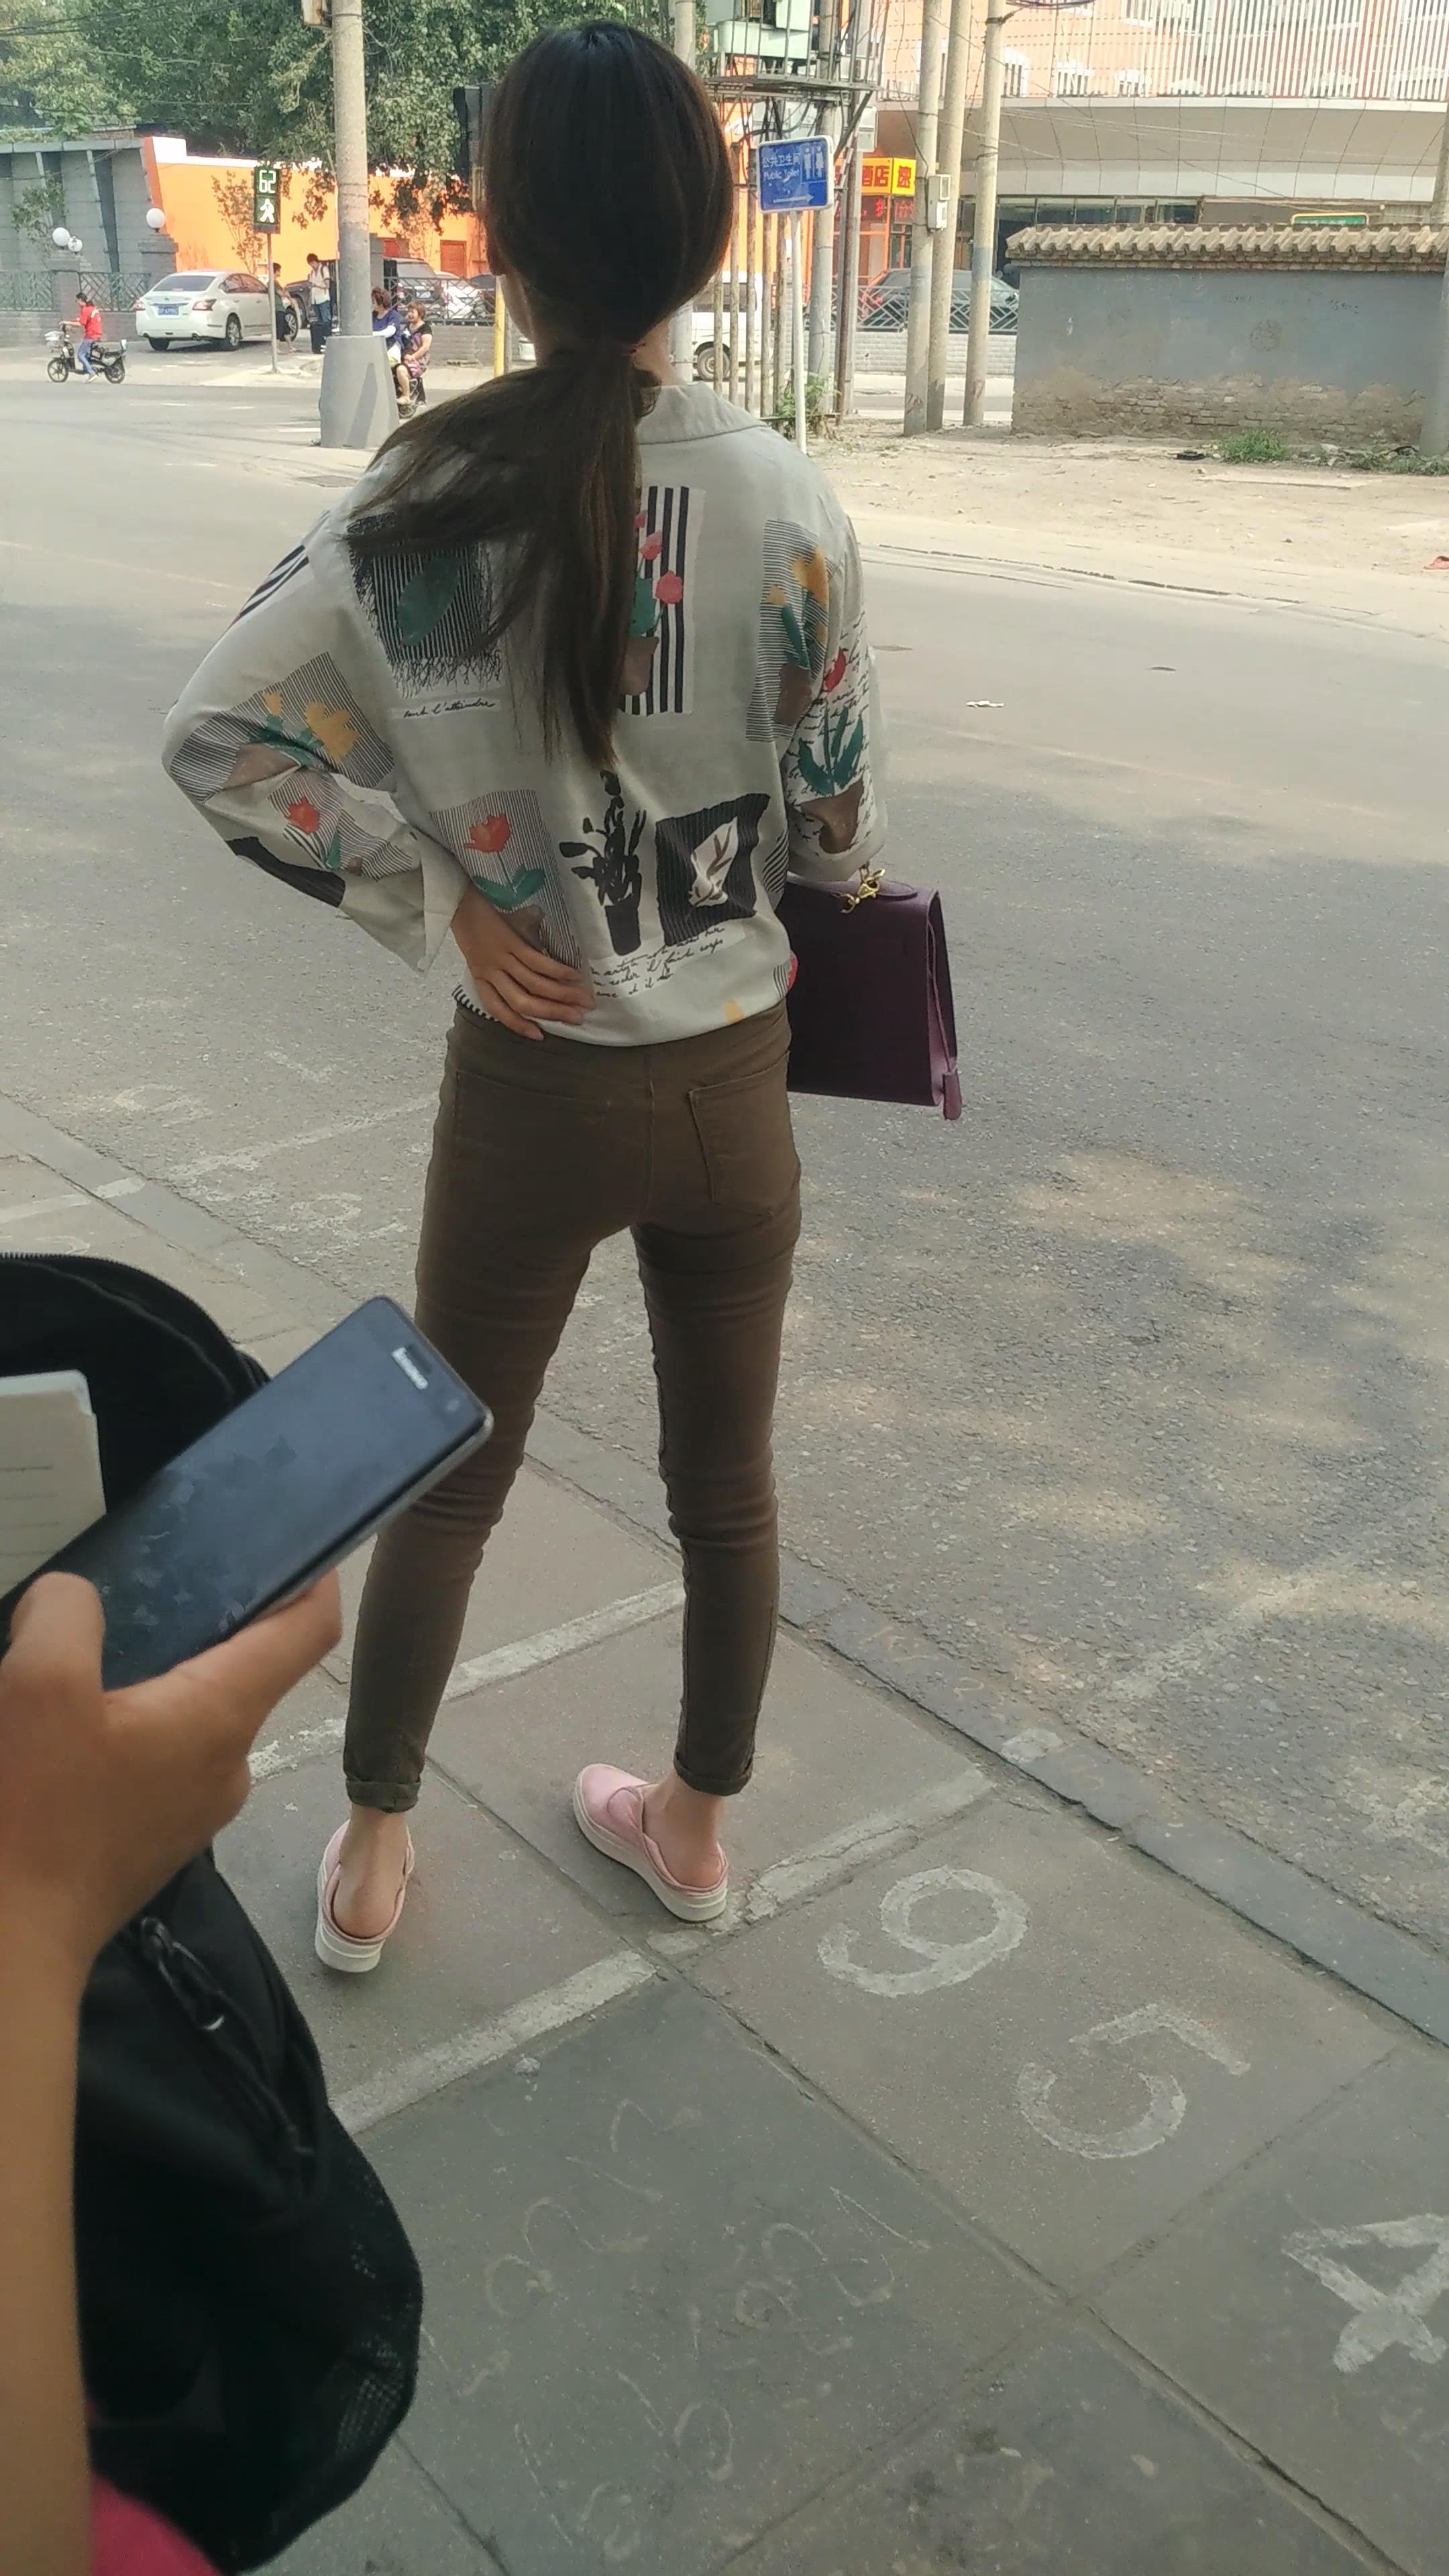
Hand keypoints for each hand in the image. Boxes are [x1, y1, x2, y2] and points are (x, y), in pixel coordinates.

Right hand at [0, 1572, 341, 1983]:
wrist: (7, 1946)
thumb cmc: (31, 1812)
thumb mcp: (36, 1686)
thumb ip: (66, 1615)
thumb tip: (74, 1599)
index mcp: (223, 1715)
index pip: (308, 1629)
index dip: (312, 1574)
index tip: (293, 1538)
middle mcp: (229, 1762)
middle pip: (242, 1667)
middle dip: (200, 1621)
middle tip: (141, 1585)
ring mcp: (193, 1810)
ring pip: (190, 1715)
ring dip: (150, 1680)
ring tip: (84, 1657)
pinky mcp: (152, 1841)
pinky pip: (156, 1760)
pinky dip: (125, 1729)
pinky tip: (65, 1727)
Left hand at [451, 883, 591, 1040]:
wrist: (457, 897)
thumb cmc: (472, 922)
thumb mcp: (482, 950)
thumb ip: (505, 963)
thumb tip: (538, 971)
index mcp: (480, 978)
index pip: (499, 1010)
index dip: (519, 1025)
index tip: (540, 1036)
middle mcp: (490, 972)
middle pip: (523, 1002)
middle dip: (553, 1013)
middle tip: (578, 1019)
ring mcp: (499, 957)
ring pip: (533, 985)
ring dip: (562, 995)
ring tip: (583, 1000)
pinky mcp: (509, 941)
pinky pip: (536, 961)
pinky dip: (557, 971)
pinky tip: (574, 976)